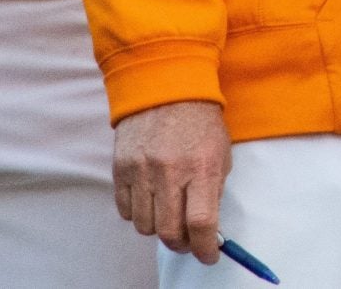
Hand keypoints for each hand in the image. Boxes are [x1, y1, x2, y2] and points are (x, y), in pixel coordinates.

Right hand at [114, 99, 230, 262]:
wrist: (165, 85)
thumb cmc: (199, 121)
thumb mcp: (220, 153)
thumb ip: (214, 191)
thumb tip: (208, 230)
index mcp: (201, 167)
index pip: (201, 224)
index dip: (206, 248)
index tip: (209, 254)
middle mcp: (170, 171)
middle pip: (170, 232)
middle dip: (182, 244)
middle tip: (188, 239)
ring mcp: (141, 170)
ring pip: (145, 226)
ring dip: (158, 228)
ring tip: (168, 213)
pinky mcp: (120, 168)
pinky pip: (125, 210)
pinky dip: (138, 213)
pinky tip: (150, 199)